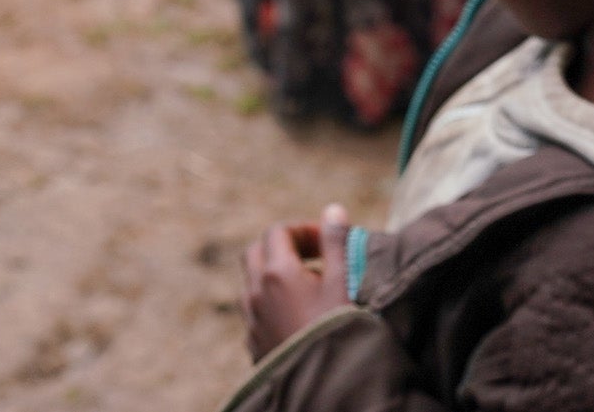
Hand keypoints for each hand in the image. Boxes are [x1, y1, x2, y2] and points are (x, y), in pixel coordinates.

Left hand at [241, 203, 357, 358]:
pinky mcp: (253, 343)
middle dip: (281, 246)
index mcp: (276, 272)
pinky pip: (255, 310)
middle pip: (256, 252)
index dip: (302, 230)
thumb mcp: (342, 282)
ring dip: (274, 275)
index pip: (277, 231)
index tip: (325, 242)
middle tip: (312, 257)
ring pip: (252, 283)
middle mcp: (255, 292)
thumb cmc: (336, 329)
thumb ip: (336, 243)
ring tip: (308, 287)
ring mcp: (251, 320)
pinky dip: (270, 300)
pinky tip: (296, 315)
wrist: (321, 384)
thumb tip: (332, 209)